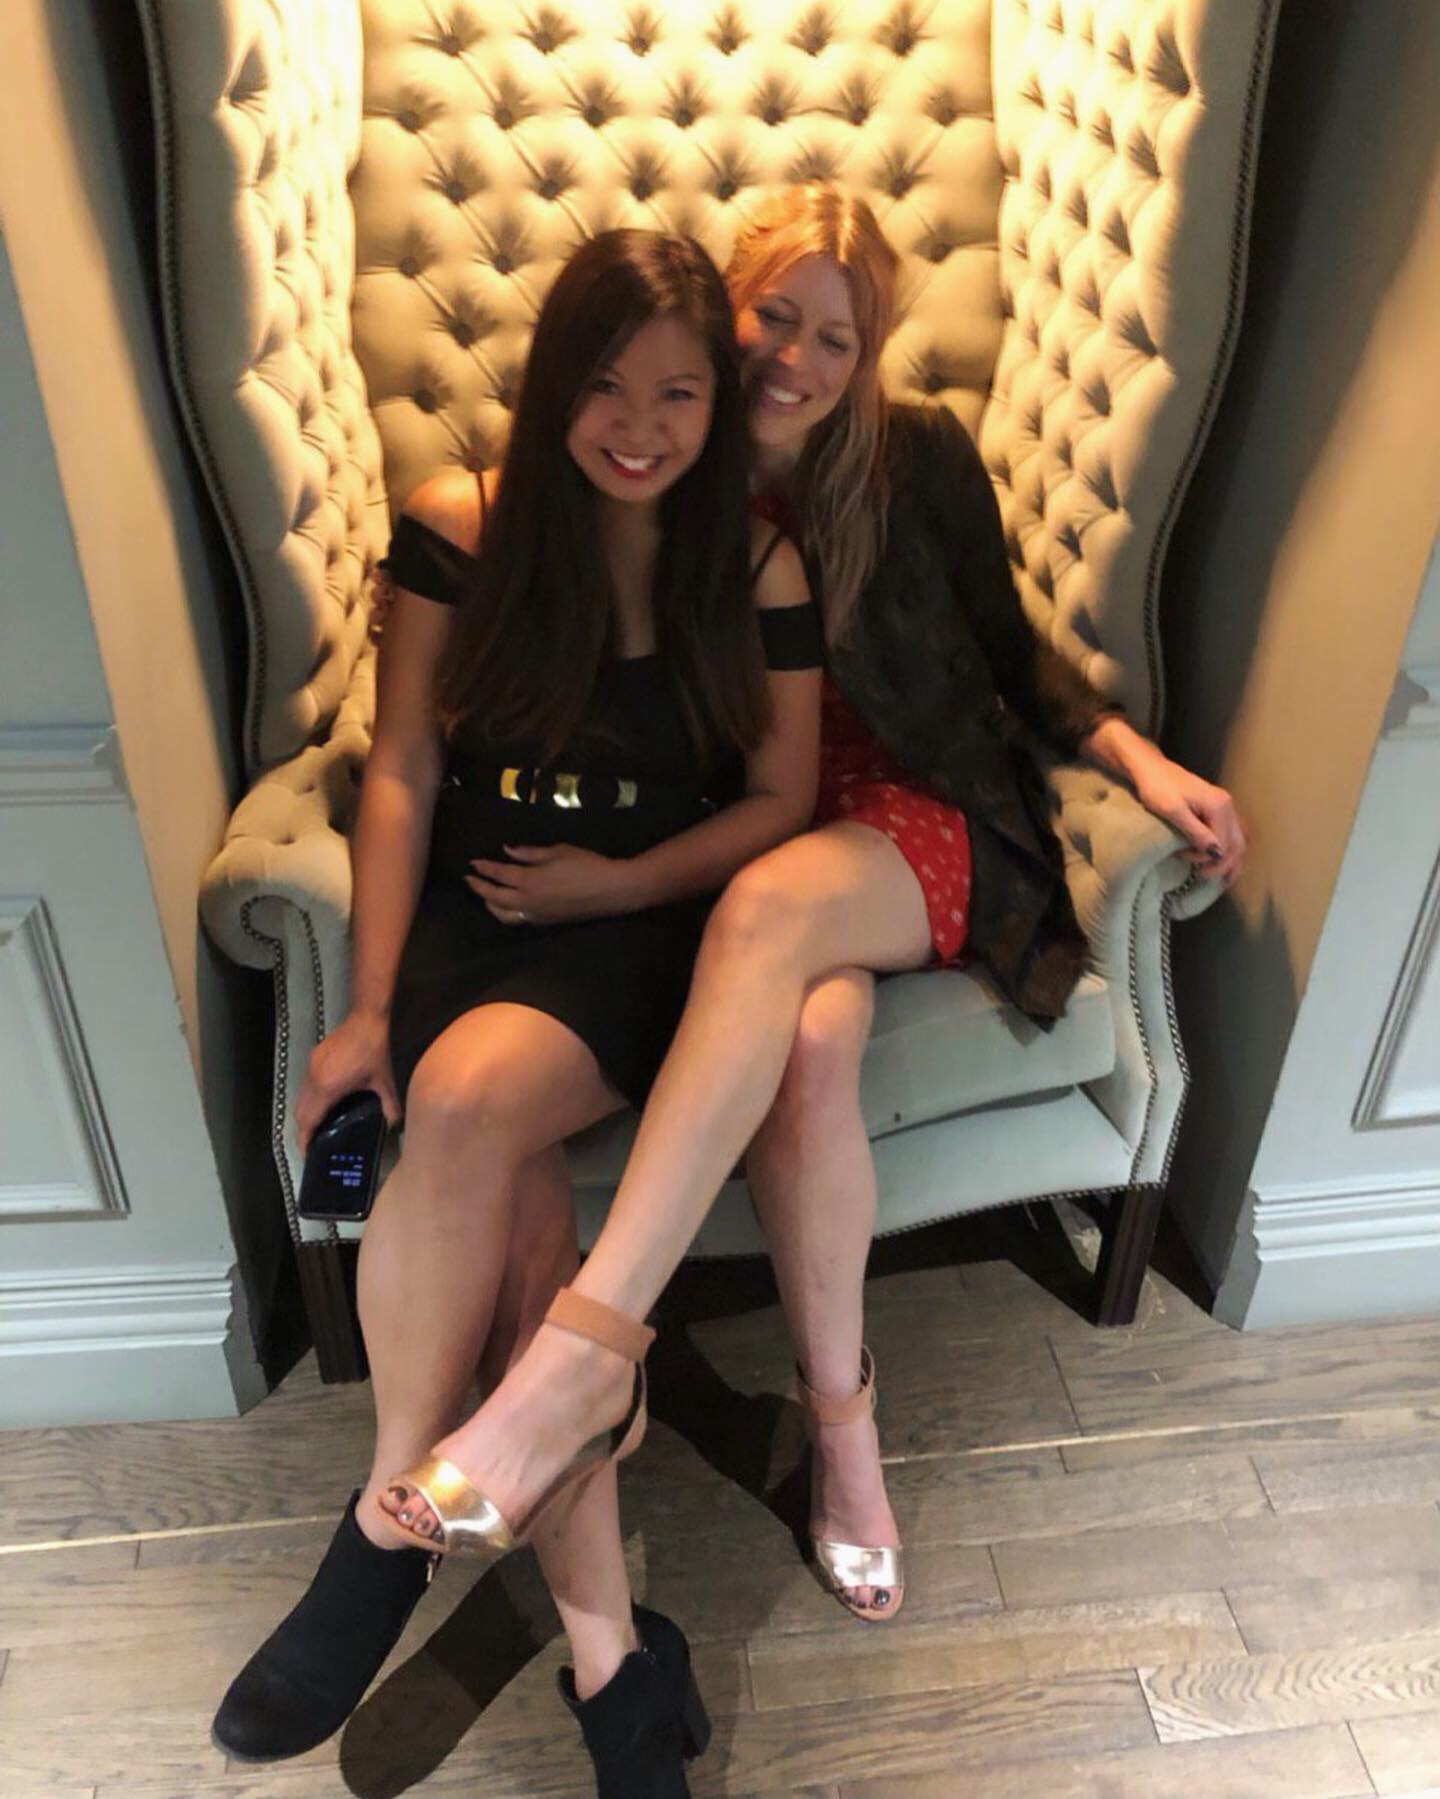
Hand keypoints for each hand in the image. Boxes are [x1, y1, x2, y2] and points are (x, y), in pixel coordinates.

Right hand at [295, 1008, 401, 1153]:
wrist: (370, 1015)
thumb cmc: (377, 1045)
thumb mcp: (387, 1080)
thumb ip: (390, 1106)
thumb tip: (393, 1124)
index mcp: (327, 1086)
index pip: (307, 1120)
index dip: (305, 1140)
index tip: (308, 1154)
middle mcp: (314, 1076)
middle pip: (299, 1112)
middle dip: (305, 1130)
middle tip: (317, 1145)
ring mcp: (313, 1064)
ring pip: (301, 1097)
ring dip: (308, 1114)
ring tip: (322, 1127)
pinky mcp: (316, 1056)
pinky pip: (307, 1084)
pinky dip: (312, 1098)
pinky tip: (328, 1103)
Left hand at [467, 843, 628, 924]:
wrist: (610, 890)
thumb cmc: (586, 865)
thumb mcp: (558, 851)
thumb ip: (529, 853)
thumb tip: (508, 851)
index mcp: (529, 881)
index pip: (498, 875)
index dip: (484, 868)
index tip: (473, 863)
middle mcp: (527, 901)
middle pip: (494, 897)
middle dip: (479, 888)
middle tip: (469, 879)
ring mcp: (536, 915)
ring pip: (503, 914)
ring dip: (490, 904)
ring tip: (485, 895)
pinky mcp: (546, 922)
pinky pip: (518, 920)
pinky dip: (506, 913)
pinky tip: (508, 906)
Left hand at [1130, 751, 1246, 883]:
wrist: (1149, 768)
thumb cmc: (1156, 788)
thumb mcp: (1173, 811)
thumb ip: (1196, 832)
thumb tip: (1216, 852)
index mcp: (1219, 806)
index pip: (1224, 843)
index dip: (1208, 859)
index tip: (1186, 860)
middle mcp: (1227, 805)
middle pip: (1237, 843)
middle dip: (1224, 864)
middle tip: (1205, 878)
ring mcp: (1225, 805)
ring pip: (1239, 838)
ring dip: (1232, 859)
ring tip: (1224, 878)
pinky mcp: (1217, 806)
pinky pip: (1233, 831)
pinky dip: (1231, 847)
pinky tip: (1224, 857)